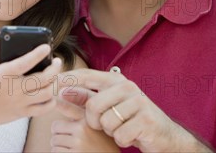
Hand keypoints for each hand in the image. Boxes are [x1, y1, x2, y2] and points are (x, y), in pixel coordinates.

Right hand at [0, 35, 61, 126]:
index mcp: (3, 75)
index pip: (24, 63)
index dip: (37, 54)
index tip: (46, 47)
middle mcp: (14, 89)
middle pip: (42, 79)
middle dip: (54, 68)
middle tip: (57, 61)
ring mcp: (20, 102)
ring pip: (46, 93)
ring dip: (55, 83)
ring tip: (55, 75)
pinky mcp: (23, 113)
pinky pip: (43, 109)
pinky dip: (51, 100)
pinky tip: (50, 92)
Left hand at [51, 86, 118, 151]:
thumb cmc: (102, 145)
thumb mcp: (96, 125)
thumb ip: (80, 110)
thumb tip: (60, 92)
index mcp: (89, 118)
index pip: (66, 107)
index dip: (59, 103)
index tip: (55, 94)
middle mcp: (84, 128)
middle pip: (55, 127)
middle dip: (60, 135)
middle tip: (73, 141)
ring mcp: (78, 142)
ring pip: (54, 141)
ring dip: (59, 146)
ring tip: (75, 149)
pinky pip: (54, 152)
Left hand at [58, 69, 210, 151]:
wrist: (163, 135)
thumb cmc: (131, 119)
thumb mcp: (108, 106)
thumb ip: (85, 99)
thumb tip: (62, 93)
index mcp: (116, 81)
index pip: (87, 76)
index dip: (68, 79)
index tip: (52, 84)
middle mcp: (127, 87)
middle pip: (93, 106)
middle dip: (95, 122)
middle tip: (105, 125)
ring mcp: (138, 102)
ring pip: (106, 122)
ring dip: (111, 132)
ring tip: (122, 128)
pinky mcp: (146, 120)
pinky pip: (120, 135)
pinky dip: (123, 140)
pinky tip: (132, 135)